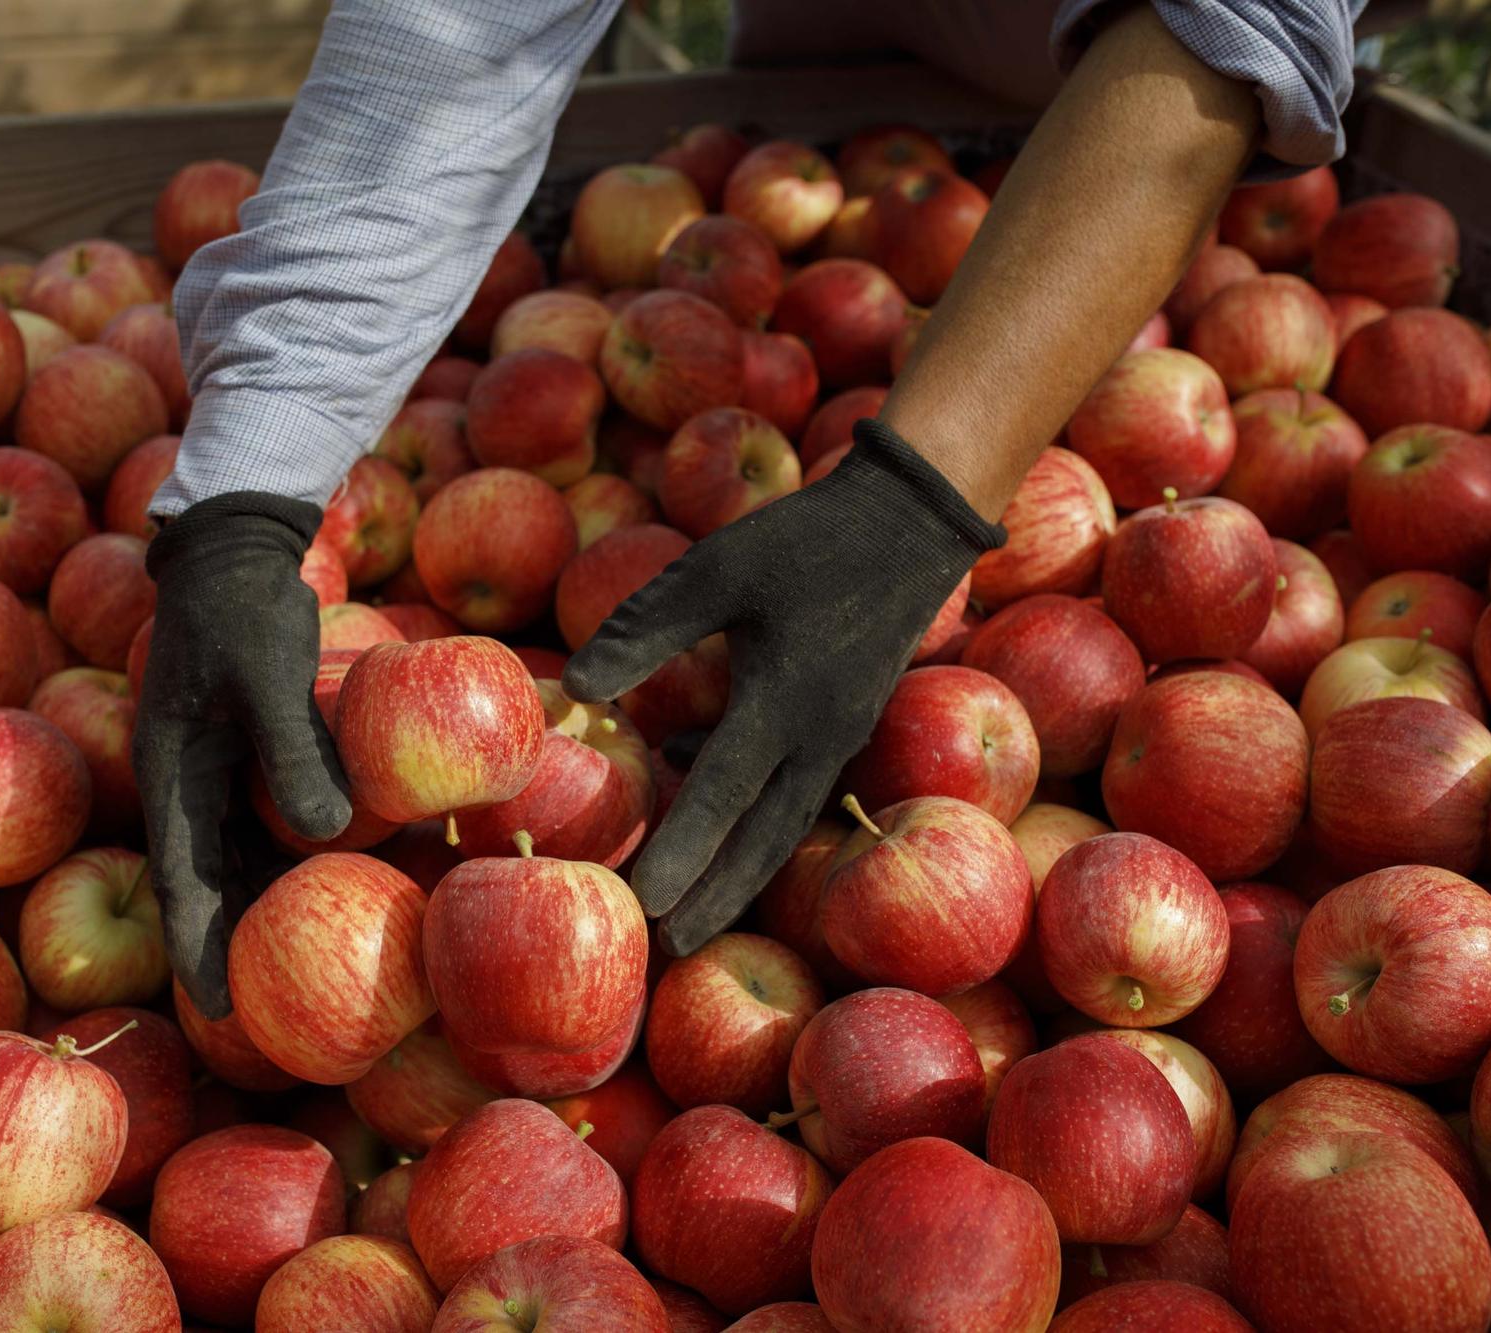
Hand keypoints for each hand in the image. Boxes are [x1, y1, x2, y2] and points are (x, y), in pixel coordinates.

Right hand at [132, 491, 350, 1017]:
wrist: (238, 549)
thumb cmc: (243, 609)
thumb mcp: (265, 677)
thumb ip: (293, 752)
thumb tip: (328, 835)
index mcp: (172, 778)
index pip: (182, 884)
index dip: (198, 948)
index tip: (220, 1004)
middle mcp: (191, 786)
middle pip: (215, 882)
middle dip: (239, 943)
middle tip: (272, 1008)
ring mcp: (222, 772)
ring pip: (248, 855)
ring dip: (274, 902)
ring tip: (308, 961)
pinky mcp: (255, 754)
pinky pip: (277, 818)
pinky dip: (304, 851)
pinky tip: (346, 877)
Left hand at [564, 421, 1003, 955]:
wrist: (913, 521)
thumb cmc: (809, 539)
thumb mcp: (717, 569)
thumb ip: (647, 630)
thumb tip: (577, 687)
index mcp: (785, 703)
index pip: (723, 797)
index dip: (684, 852)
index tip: (648, 904)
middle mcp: (819, 736)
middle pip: (763, 840)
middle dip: (718, 897)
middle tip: (671, 946)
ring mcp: (840, 735)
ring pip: (785, 823)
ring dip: (740, 871)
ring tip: (694, 912)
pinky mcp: (847, 721)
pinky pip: (797, 790)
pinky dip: (755, 816)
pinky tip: (701, 781)